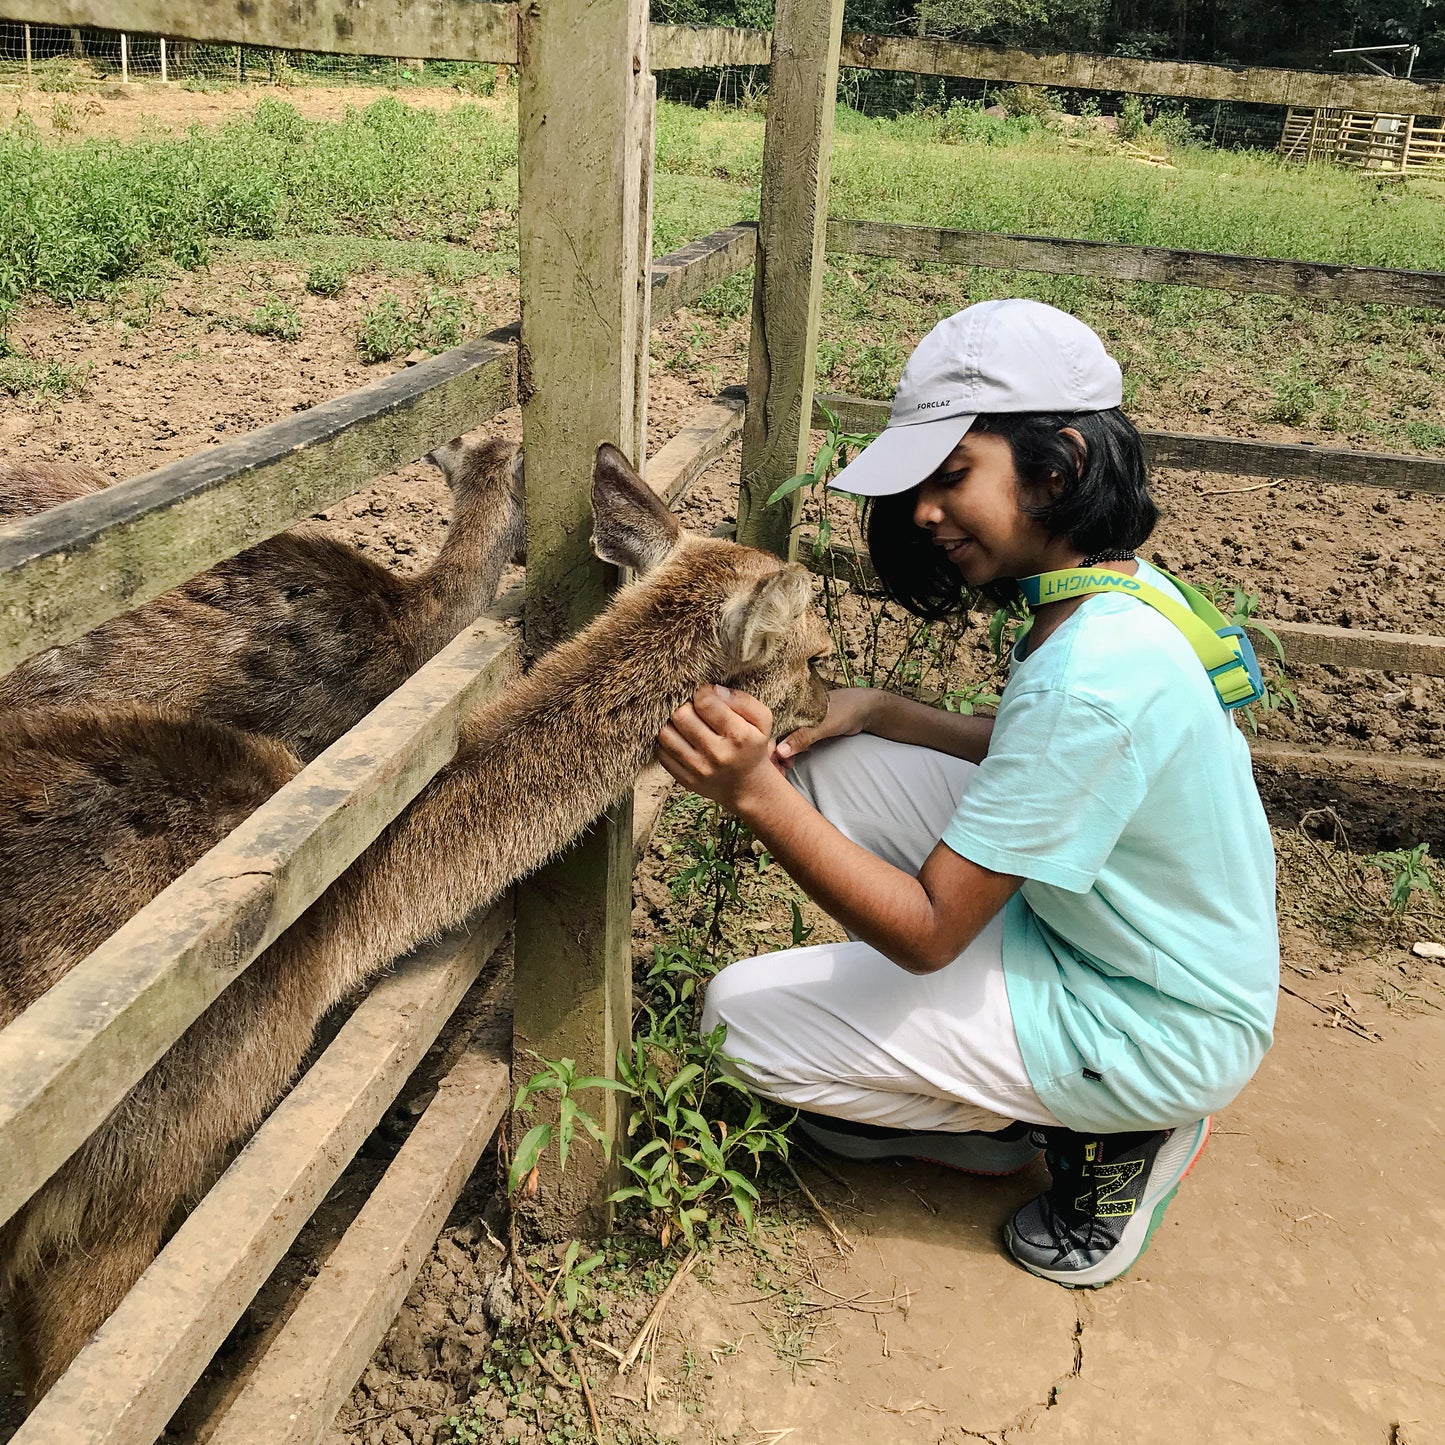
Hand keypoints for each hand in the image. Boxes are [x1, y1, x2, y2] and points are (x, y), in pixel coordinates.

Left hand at [656, 685, 784, 815]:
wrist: (748, 786)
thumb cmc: (752, 746)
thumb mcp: (762, 720)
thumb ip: (743, 700)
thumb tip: (714, 690)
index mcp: (738, 735)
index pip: (705, 702)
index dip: (702, 692)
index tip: (706, 695)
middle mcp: (717, 754)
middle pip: (681, 715)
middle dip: (685, 706)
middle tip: (693, 709)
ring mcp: (699, 769)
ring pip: (665, 733)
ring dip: (671, 723)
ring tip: (684, 722)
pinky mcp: (685, 779)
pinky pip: (661, 753)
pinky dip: (667, 741)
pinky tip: (680, 738)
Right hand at [775, 687, 880, 763]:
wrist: (862, 710)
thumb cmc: (844, 709)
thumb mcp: (823, 725)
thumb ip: (803, 737)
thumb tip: (781, 752)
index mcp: (789, 704)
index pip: (770, 725)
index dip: (767, 744)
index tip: (771, 762)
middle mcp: (789, 712)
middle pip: (773, 734)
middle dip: (772, 753)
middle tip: (779, 771)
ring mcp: (796, 722)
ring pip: (781, 740)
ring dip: (780, 756)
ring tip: (784, 769)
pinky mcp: (804, 730)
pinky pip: (790, 742)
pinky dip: (788, 753)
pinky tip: (790, 763)